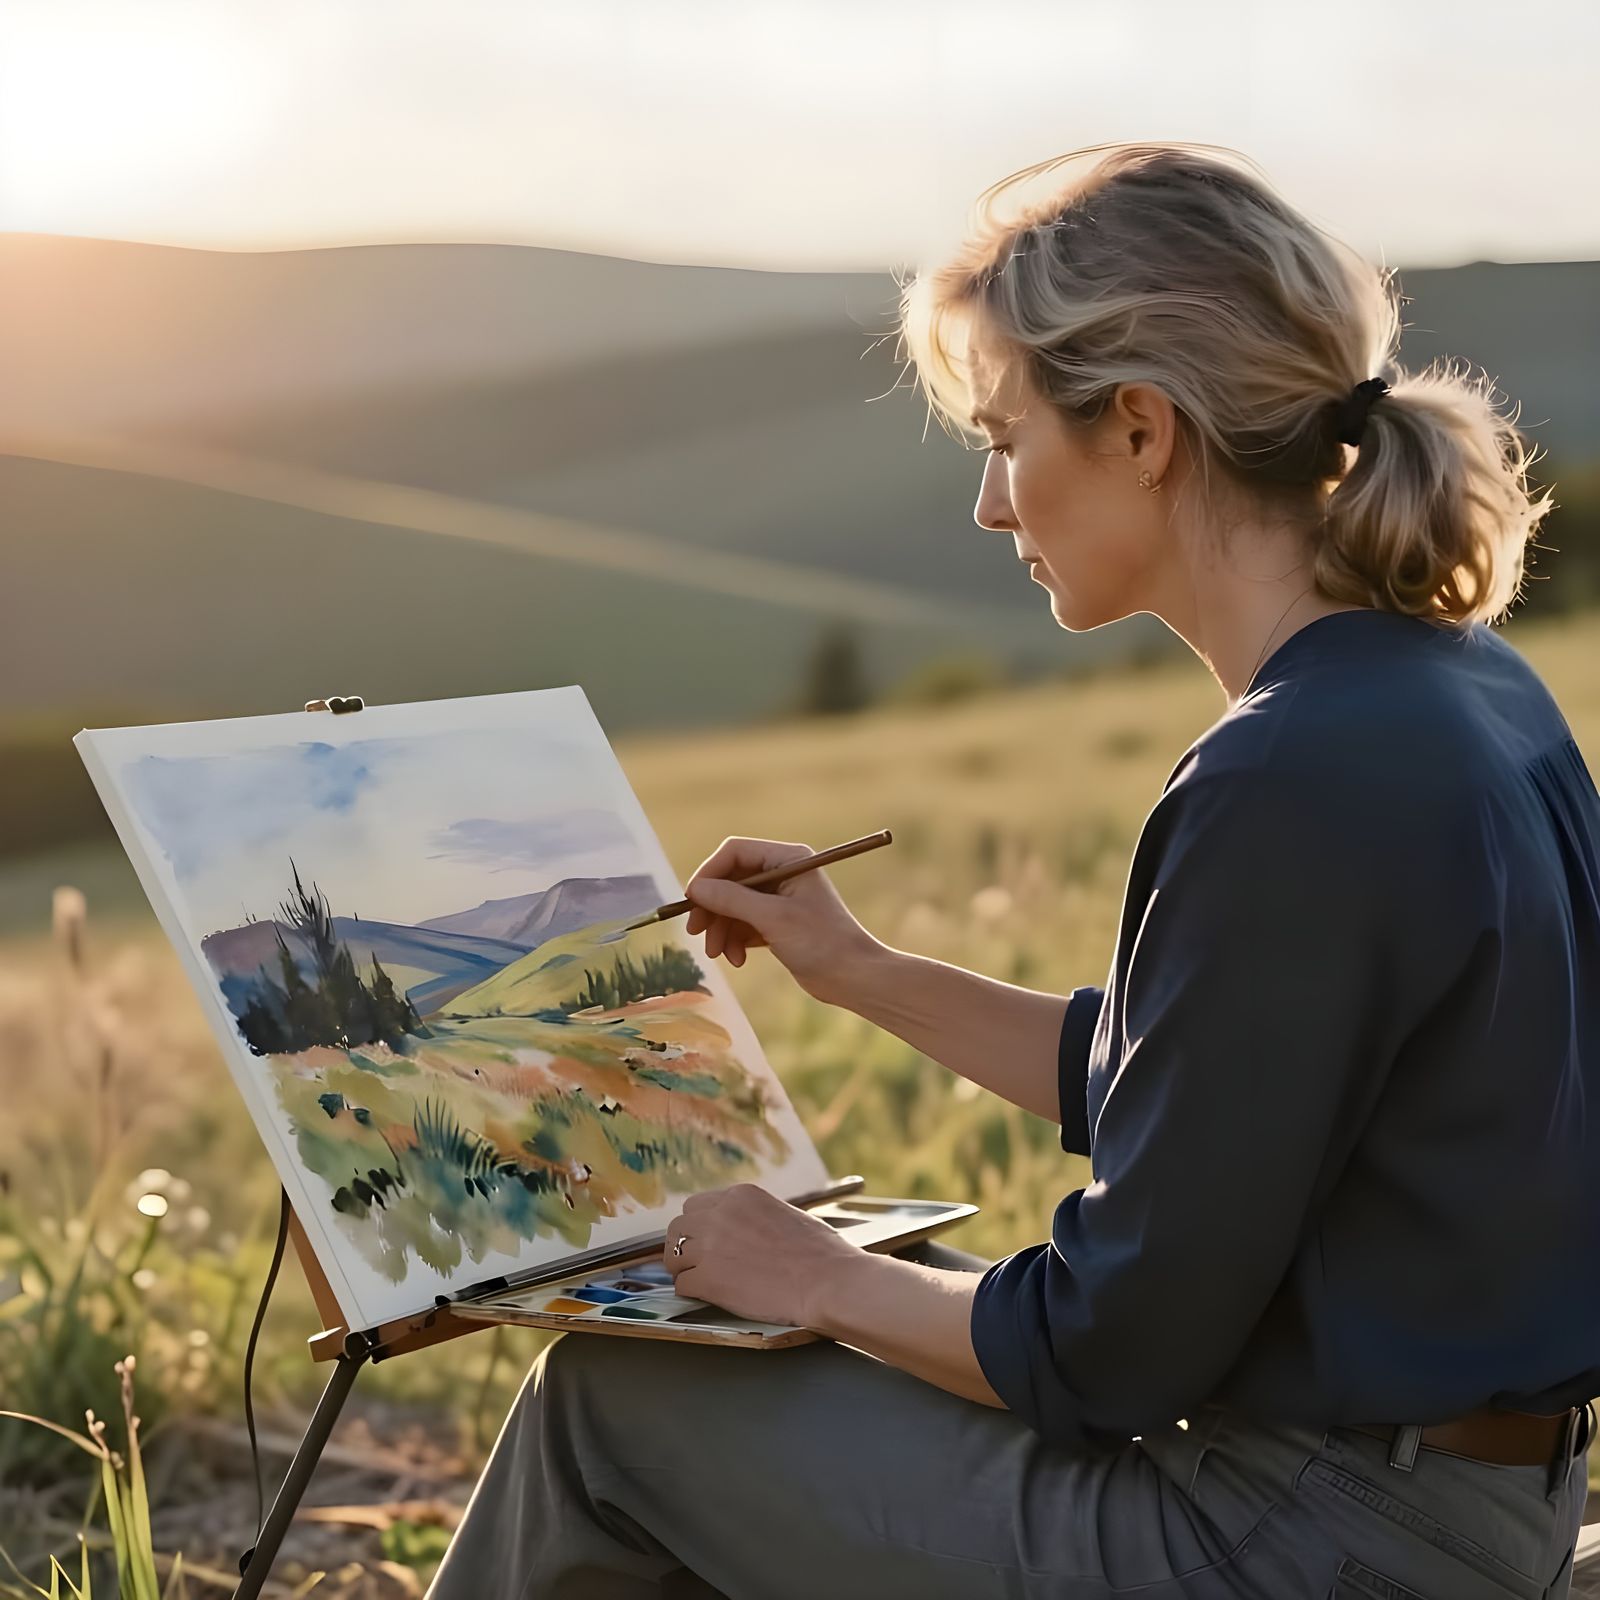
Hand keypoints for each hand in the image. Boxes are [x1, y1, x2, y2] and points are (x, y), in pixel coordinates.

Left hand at [661, 1183, 863, 1327]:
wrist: (827, 1282)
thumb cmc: (821, 1253)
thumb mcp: (786, 1214)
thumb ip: (756, 1216)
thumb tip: (746, 1228)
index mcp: (741, 1196)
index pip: (698, 1205)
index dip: (700, 1226)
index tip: (707, 1241)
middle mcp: (720, 1215)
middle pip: (678, 1227)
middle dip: (684, 1245)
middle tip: (695, 1262)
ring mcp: (710, 1247)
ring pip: (672, 1255)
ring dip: (683, 1269)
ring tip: (700, 1281)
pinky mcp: (707, 1280)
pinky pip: (681, 1285)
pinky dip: (691, 1293)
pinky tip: (709, 1297)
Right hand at [683, 836, 880, 1005]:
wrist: (853, 977)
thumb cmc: (821, 942)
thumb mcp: (773, 918)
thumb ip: (732, 900)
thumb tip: (696, 888)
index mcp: (788, 859)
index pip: (735, 852)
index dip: (709, 873)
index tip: (692, 900)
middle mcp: (783, 873)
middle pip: (730, 880)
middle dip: (712, 908)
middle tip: (696, 933)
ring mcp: (780, 899)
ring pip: (733, 905)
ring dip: (721, 929)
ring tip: (719, 954)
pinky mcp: (778, 923)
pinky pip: (744, 924)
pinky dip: (735, 940)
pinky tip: (737, 959)